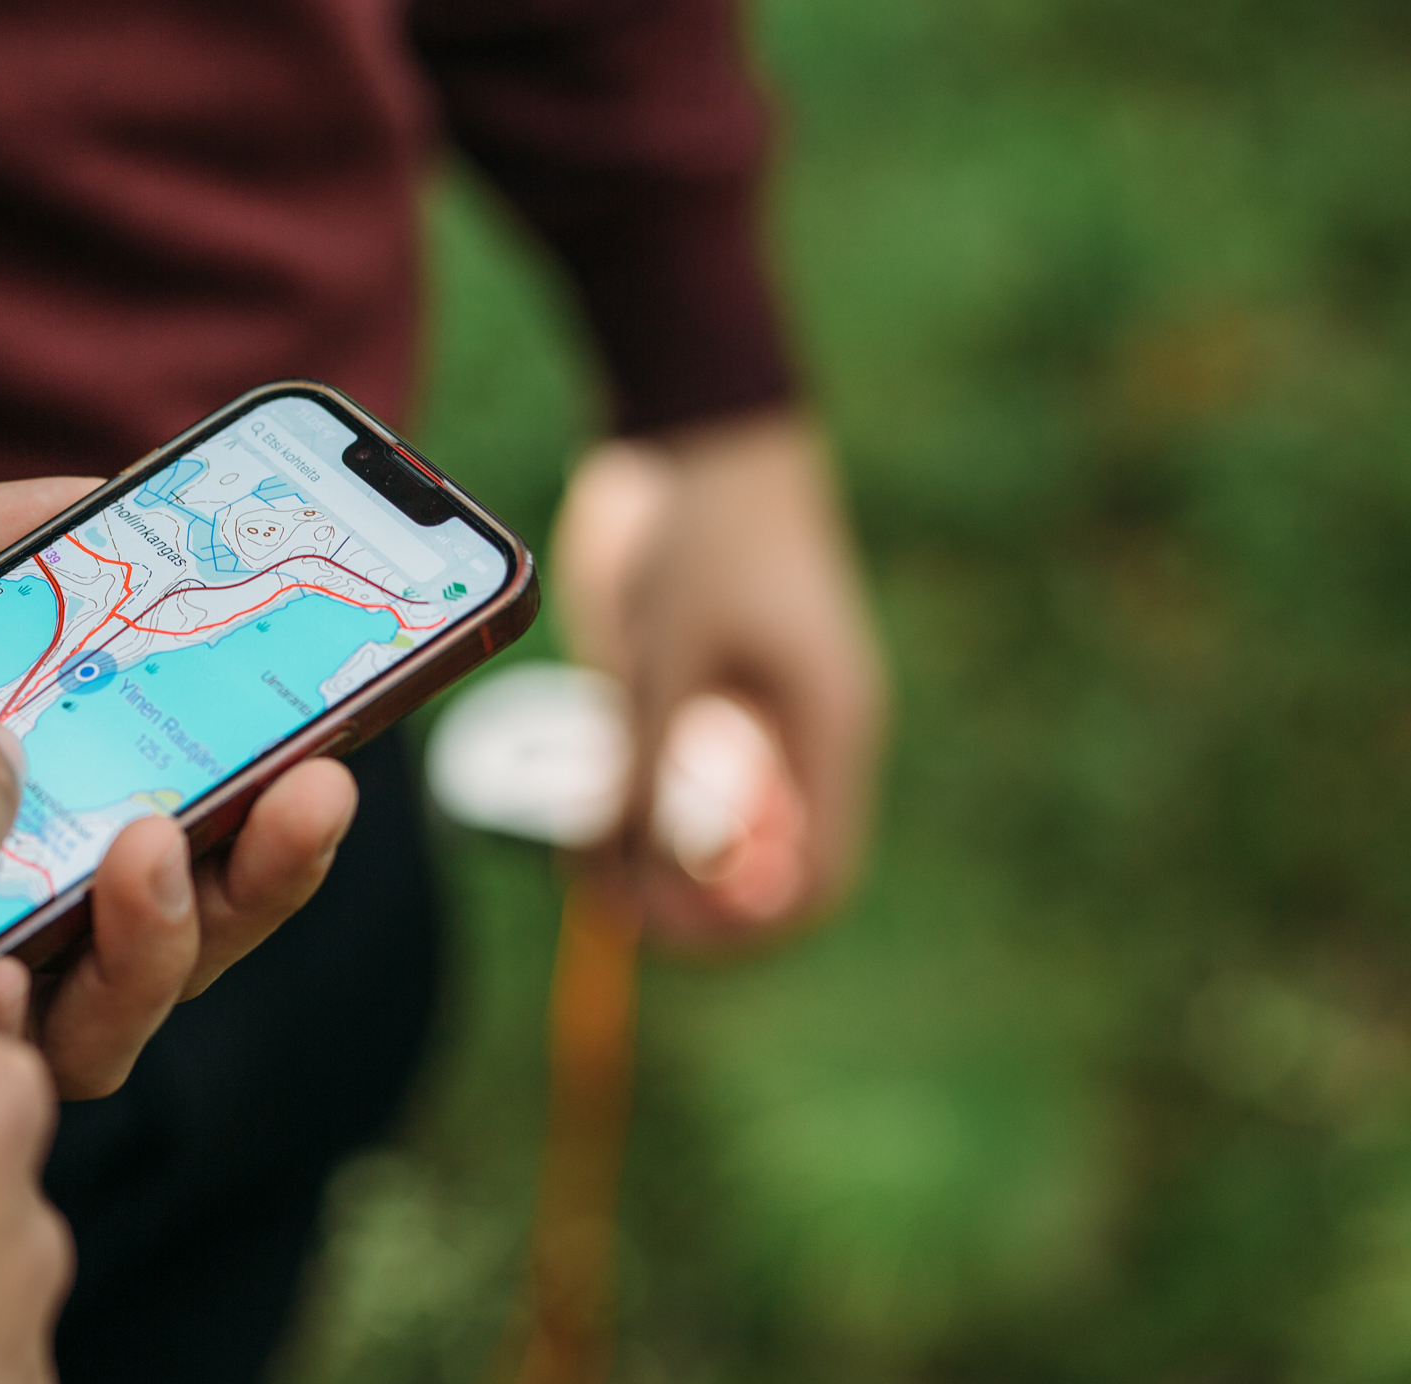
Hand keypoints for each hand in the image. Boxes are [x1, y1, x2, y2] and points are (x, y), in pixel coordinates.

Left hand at [0, 481, 358, 1092]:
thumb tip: (111, 490)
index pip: (150, 813)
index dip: (252, 782)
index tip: (337, 720)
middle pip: (163, 930)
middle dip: (260, 872)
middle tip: (310, 790)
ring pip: (102, 1019)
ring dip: (172, 934)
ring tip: (163, 844)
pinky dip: (26, 1018)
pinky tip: (24, 955)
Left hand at [550, 409, 885, 943]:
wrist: (697, 427)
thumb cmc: (701, 530)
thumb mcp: (663, 652)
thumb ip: (643, 766)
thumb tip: (621, 884)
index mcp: (826, 731)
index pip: (813, 883)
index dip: (743, 929)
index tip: (656, 927)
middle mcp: (802, 740)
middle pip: (766, 874)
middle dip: (691, 906)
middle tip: (606, 904)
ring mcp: (757, 722)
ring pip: (715, 840)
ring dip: (656, 865)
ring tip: (586, 862)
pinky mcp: (707, 700)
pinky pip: (681, 790)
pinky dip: (636, 816)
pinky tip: (584, 816)